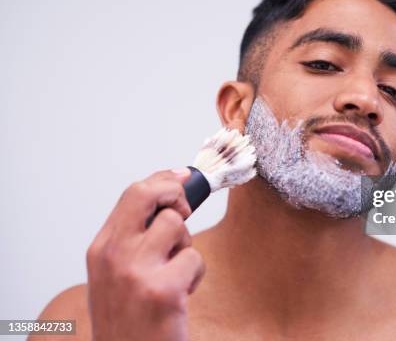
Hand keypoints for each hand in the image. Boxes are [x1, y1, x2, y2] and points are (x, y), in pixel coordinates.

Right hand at [86, 168, 204, 340]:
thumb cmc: (128, 319)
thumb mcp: (116, 275)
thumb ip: (134, 238)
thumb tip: (167, 201)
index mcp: (101, 249)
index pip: (132, 194)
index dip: (162, 180)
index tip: (181, 177)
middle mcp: (113, 255)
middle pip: (147, 194)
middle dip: (174, 193)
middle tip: (185, 210)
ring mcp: (135, 272)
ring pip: (176, 225)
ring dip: (185, 246)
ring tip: (176, 272)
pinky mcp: (161, 290)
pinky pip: (194, 258)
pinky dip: (195, 275)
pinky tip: (181, 295)